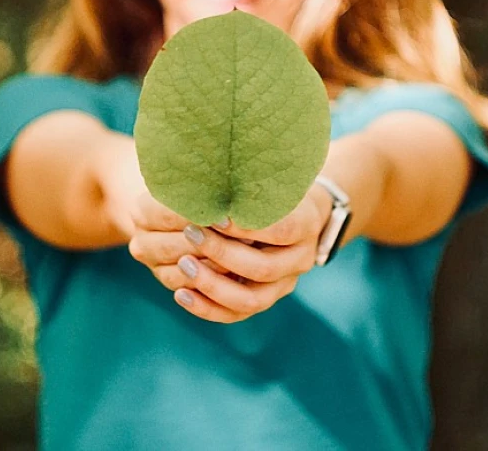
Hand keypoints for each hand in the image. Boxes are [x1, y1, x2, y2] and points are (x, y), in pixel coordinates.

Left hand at [130, 185, 330, 323]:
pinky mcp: (265, 299)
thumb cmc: (276, 187)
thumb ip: (249, 183)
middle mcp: (300, 260)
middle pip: (261, 267)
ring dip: (212, 285)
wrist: (299, 214)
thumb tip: (211, 173)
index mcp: (306, 225)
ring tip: (182, 265)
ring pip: (250, 299)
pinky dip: (208, 307)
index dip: (246, 226)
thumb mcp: (271, 178)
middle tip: (189, 234)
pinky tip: (181, 293)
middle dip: (221, 253)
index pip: (279, 230)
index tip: (215, 216)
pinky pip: (236, 314)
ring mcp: (284, 284)